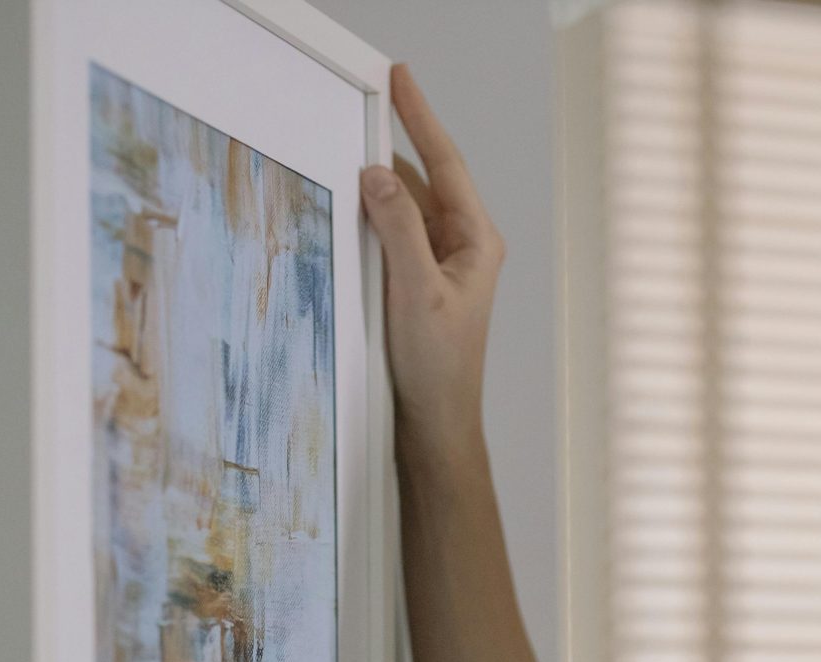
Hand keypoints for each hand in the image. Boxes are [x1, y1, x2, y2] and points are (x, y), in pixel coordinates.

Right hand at [362, 61, 503, 453]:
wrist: (435, 422)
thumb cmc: (437, 367)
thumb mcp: (416, 291)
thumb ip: (398, 230)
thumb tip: (377, 177)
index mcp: (476, 242)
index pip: (445, 164)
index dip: (419, 118)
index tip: (399, 79)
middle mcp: (463, 246)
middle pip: (425, 179)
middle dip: (394, 144)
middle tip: (361, 106)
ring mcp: (441, 264)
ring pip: (405, 206)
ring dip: (377, 186)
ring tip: (344, 156)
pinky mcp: (419, 282)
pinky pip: (394, 234)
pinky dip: (372, 218)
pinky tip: (349, 209)